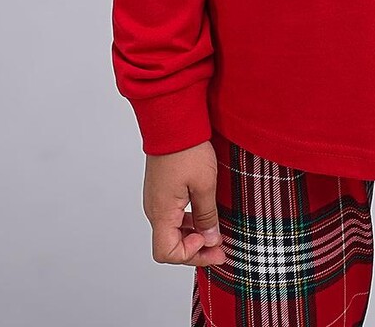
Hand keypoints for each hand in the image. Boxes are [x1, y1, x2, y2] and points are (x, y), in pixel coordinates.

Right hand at [143, 139, 224, 266]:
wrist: (173, 120)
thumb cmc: (187, 149)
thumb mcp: (205, 185)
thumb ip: (206, 216)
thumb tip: (209, 239)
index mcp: (161, 212)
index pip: (166, 252)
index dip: (190, 254)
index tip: (210, 242)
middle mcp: (154, 209)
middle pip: (169, 244)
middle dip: (196, 250)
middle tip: (220, 249)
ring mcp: (156, 199)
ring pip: (171, 230)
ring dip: (192, 236)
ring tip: (215, 232)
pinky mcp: (161, 189)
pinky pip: (171, 215)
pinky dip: (187, 222)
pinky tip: (203, 215)